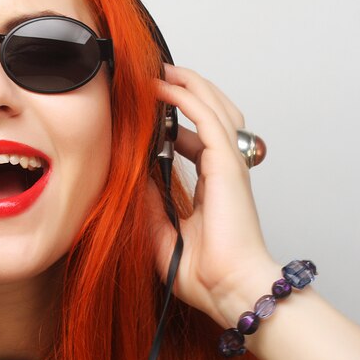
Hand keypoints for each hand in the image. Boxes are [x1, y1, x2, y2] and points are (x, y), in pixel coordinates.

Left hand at [147, 64, 277, 326]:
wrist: (225, 289)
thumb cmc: (200, 270)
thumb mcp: (159, 230)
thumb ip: (149, 199)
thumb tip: (132, 171)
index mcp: (210, 187)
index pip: (195, 142)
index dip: (173, 123)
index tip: (148, 113)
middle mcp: (222, 171)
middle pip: (210, 116)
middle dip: (186, 93)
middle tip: (158, 77)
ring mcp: (228, 165)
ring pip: (213, 108)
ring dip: (188, 85)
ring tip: (162, 70)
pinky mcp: (227, 164)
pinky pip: (207, 118)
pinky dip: (186, 97)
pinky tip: (164, 85)